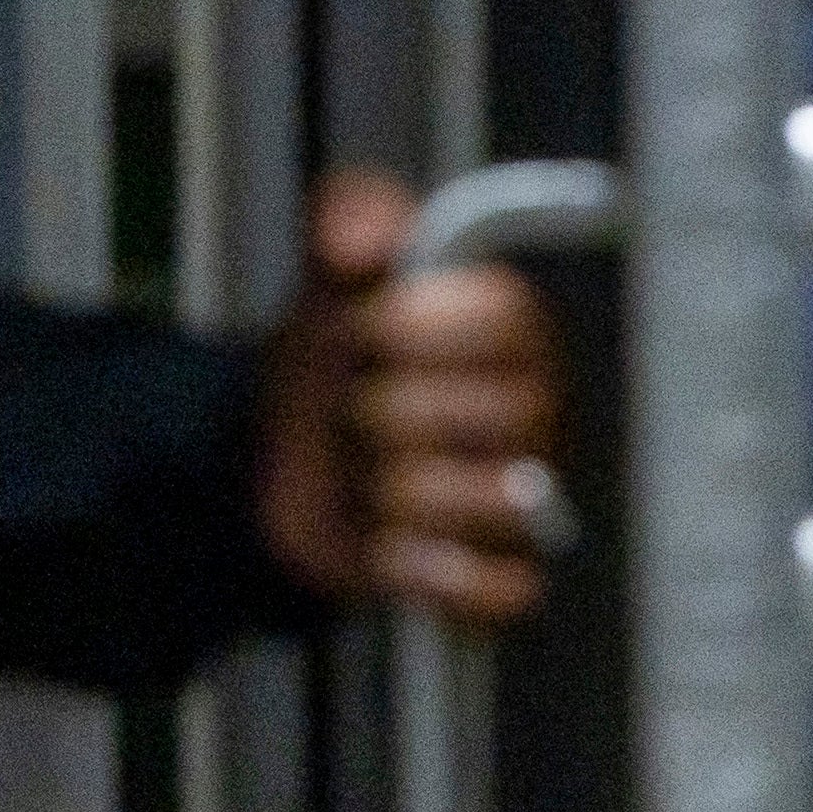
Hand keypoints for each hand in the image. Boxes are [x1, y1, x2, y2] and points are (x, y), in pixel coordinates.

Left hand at [256, 170, 564, 623]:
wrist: (276, 455)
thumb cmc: (329, 358)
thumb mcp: (328, 275)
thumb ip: (347, 220)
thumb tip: (363, 240)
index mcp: (514, 332)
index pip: (508, 318)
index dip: (421, 326)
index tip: (359, 329)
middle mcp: (537, 412)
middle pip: (501, 416)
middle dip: (391, 414)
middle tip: (351, 410)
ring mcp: (521, 500)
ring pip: (493, 502)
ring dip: (393, 494)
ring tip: (363, 478)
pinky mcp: (494, 579)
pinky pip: (501, 590)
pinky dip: (426, 571)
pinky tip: (383, 545)